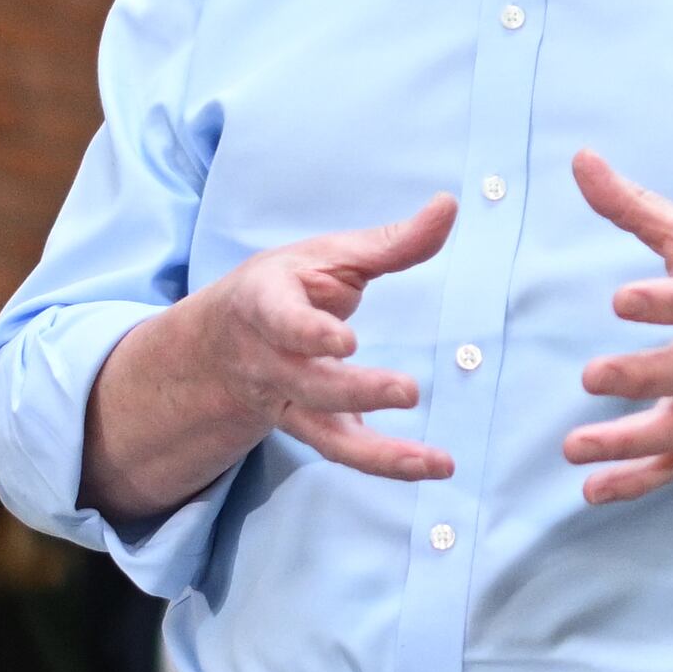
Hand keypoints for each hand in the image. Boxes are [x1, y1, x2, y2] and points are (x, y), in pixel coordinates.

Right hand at [197, 199, 460, 481]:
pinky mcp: (310, 428)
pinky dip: (389, 464)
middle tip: (408, 391)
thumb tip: (449, 205)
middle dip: (357, 392)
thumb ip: (390, 241)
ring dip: (381, 454)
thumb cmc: (286, 286)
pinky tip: (434, 466)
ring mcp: (288, 403)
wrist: (223, 343)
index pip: (280, 321)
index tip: (346, 341)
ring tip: (435, 462)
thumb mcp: (326, 255)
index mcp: (266, 305)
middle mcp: (271, 362)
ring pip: (327, 435)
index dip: (308, 332)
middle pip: (310, 385)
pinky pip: (346, 452)